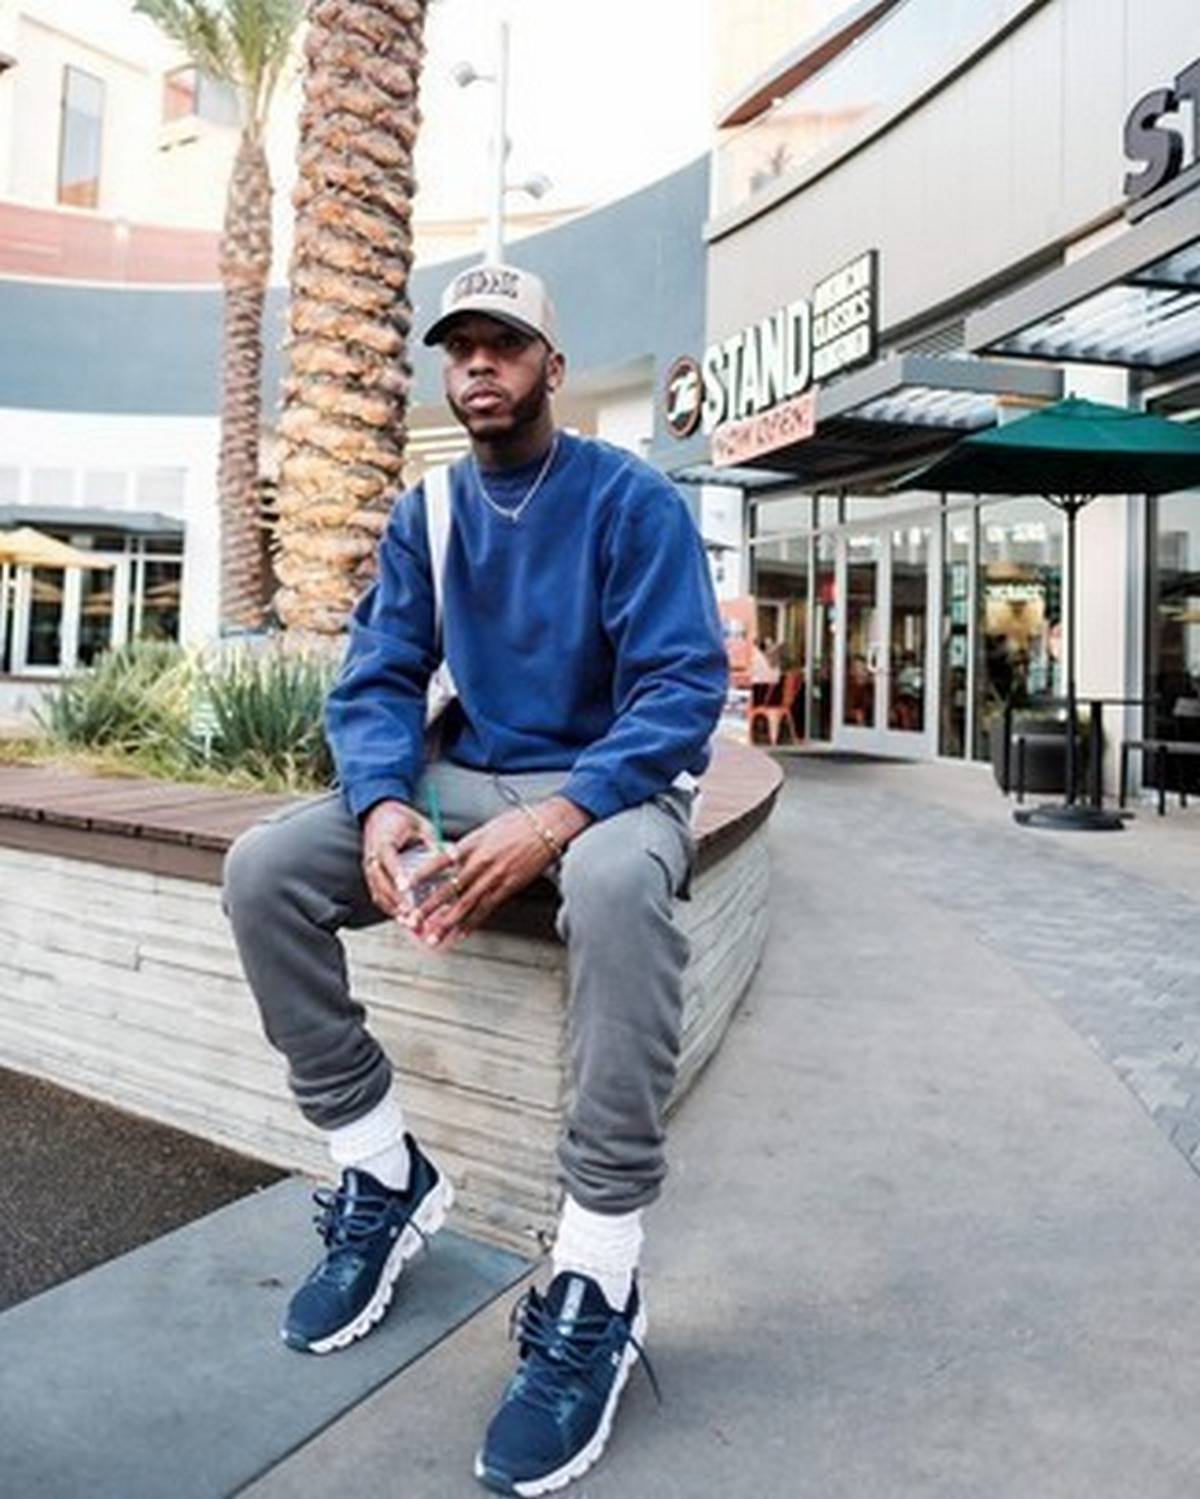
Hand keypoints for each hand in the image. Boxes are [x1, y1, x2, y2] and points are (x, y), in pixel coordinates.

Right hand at [360, 799, 456, 923]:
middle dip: (396, 901)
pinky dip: (389, 908)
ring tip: (409, 923)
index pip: (389, 861)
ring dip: (393, 909)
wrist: (379, 813)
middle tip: (411, 914)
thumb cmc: (401, 818)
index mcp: (383, 842)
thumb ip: (432, 840)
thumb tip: (452, 855)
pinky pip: (378, 895)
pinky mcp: (372, 877)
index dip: (397, 875)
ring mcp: (370, 869)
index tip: (406, 888)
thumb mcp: (419, 824)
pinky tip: (403, 919)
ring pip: (378, 893)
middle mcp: (372, 858)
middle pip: (381, 884)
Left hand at [416, 796, 589, 949]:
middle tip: (412, 921)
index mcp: (472, 844)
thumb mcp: (487, 828)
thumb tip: (450, 856)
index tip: (404, 886)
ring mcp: (495, 877)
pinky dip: (472, 923)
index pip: (439, 861)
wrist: (549, 825)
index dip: (420, 875)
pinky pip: (486, 909)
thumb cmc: (520, 822)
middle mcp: (480, 862)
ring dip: (447, 923)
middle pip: (449, 889)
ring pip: (466, 905)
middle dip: (428, 908)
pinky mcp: (509, 887)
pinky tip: (462, 933)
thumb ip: (468, 845)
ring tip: (433, 936)